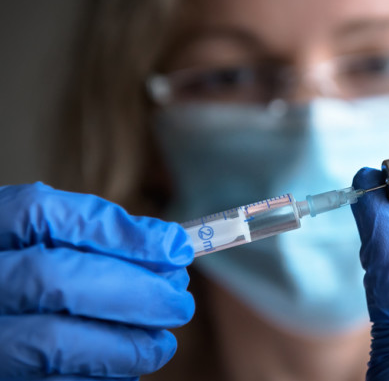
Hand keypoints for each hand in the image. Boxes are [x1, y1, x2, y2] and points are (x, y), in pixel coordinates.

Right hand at [0, 183, 194, 379]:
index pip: (40, 214)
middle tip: (180, 304)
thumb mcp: (50, 240)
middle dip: (132, 292)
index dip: (116, 231)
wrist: (2, 325)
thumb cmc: (35, 276)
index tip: (176, 249)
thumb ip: (100, 236)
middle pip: (53, 278)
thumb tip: (173, 248)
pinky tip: (126, 370)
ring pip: (53, 342)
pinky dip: (103, 378)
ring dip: (125, 345)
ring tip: (161, 345)